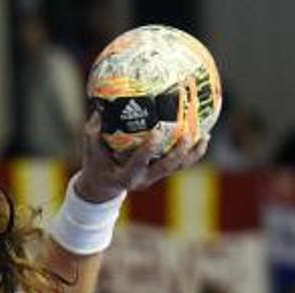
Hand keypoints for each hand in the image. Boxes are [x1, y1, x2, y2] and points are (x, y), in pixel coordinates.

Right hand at [74, 110, 208, 202]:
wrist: (103, 186)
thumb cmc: (96, 165)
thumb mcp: (90, 150)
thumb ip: (94, 130)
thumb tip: (101, 105)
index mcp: (125, 176)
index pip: (137, 163)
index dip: (148, 150)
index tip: (156, 132)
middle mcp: (142, 180)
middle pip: (165, 168)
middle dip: (178, 152)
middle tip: (187, 134)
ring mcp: (154, 177)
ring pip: (177, 167)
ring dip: (192, 153)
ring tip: (204, 136)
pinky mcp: (161, 174)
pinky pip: (181, 165)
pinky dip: (193, 153)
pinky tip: (203, 138)